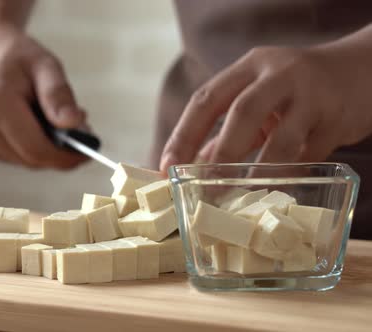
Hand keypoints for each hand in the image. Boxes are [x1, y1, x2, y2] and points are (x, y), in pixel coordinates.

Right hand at [0, 26, 88, 168]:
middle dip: (59, 152)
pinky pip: (13, 157)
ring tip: (53, 121)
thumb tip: (74, 124)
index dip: (65, 157)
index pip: (36, 149)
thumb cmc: (16, 56)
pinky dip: (28, 146)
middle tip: (81, 132)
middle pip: (31, 158)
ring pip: (23, 161)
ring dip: (44, 149)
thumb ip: (59, 95)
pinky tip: (31, 124)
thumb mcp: (45, 65)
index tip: (88, 153)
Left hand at [160, 45, 371, 170]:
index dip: (183, 134)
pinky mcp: (338, 121)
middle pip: (242, 112)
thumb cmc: (297, 88)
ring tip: (238, 196)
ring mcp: (312, 96)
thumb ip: (228, 128)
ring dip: (256, 173)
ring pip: (281, 139)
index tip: (166, 166)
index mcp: (250, 67)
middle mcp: (279, 74)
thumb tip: (193, 165)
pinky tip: (275, 191)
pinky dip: (288, 176)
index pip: (206, 99)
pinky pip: (308, 156)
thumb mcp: (259, 94)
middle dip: (219, 155)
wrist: (362, 71)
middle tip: (202, 188)